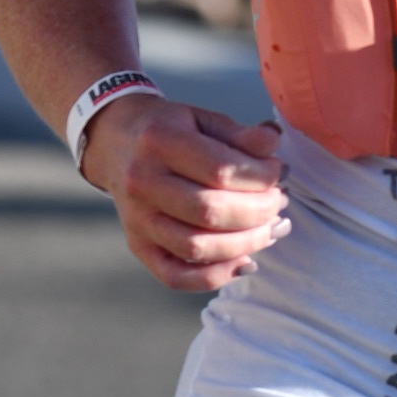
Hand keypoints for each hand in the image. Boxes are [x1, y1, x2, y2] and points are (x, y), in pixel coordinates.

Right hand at [86, 99, 288, 296]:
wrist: (117, 141)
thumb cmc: (170, 130)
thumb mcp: (203, 119)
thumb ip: (240, 134)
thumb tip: (274, 146)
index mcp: (160, 141)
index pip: (220, 170)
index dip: (261, 178)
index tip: (279, 174)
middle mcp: (142, 182)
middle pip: (210, 212)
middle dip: (258, 212)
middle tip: (279, 202)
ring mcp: (137, 219)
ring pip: (196, 247)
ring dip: (245, 244)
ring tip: (270, 229)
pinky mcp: (137, 245)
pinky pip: (176, 276)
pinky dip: (215, 277)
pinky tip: (245, 262)